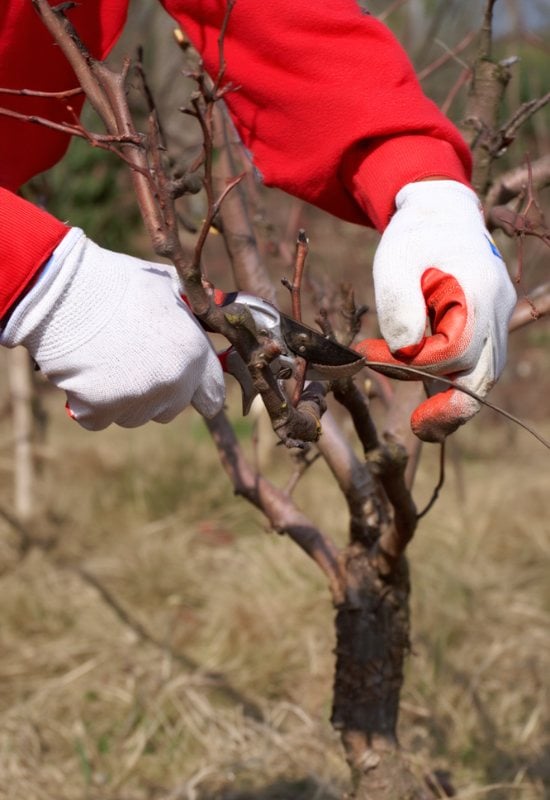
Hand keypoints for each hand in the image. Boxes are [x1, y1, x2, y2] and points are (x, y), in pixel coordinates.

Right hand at [1, 229, 224, 428]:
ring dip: (123, 399)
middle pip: (171, 408)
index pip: (212, 394)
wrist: (62, 289)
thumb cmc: (115, 281)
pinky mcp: (100, 410)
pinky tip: (83, 373)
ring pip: (135, 416)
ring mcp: (137, 399)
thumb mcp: (166, 287)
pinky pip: (99, 419)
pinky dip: (90, 404)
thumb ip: (192, 311)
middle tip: (132, 363)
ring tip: (104, 361)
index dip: (197, 389)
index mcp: (193, 353)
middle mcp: (172, 381)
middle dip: (157, 393)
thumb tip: (211, 313)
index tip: (184, 386)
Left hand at [354, 180, 516, 441]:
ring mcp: (499, 320)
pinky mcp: (489, 328)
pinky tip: (423, 384)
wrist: (442, 215)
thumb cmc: (415, 236)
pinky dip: (452, 380)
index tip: (371, 353)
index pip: (452, 351)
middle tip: (419, 428)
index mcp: (479, 292)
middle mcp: (498, 311)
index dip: (410, 363)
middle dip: (451, 407)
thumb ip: (399, 303)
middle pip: (483, 376)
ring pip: (483, 376)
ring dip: (449, 395)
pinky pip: (477, 365)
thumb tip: (406, 351)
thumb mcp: (394, 261)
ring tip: (421, 417)